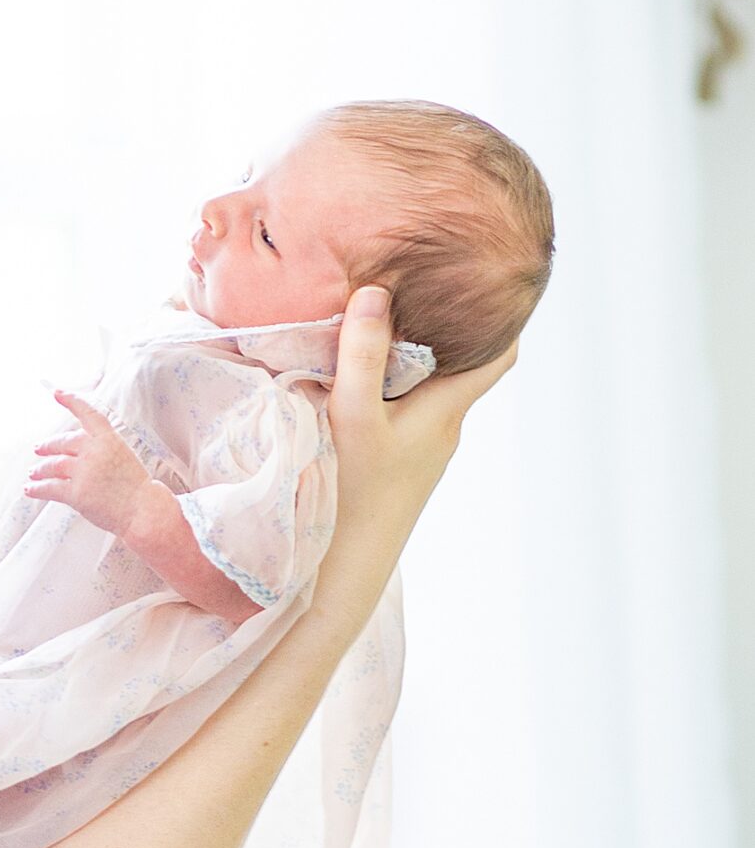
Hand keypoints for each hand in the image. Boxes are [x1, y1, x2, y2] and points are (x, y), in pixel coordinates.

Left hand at [24, 389, 153, 536]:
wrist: (144, 510)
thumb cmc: (136, 488)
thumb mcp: (123, 456)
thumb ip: (101, 449)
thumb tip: (77, 452)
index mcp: (109, 439)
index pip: (88, 414)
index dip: (71, 401)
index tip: (58, 393)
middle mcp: (93, 451)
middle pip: (63, 443)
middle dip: (48, 446)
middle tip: (39, 449)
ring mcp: (83, 471)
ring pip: (53, 465)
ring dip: (40, 469)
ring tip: (34, 472)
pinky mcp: (76, 492)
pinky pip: (50, 488)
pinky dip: (37, 489)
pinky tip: (30, 489)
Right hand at [317, 288, 515, 617]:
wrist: (341, 573)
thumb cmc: (352, 494)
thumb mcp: (352, 417)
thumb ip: (362, 356)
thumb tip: (376, 291)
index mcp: (446, 411)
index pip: (501, 353)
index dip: (506, 313)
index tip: (493, 274)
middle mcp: (443, 428)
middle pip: (460, 363)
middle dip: (447, 323)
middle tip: (424, 279)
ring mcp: (420, 449)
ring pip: (428, 387)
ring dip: (413, 353)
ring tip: (385, 314)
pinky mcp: (395, 464)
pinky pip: (403, 408)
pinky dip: (390, 382)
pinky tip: (358, 372)